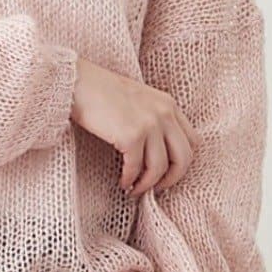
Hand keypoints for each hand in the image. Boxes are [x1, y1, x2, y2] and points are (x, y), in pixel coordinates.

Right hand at [69, 57, 196, 195]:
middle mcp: (164, 113)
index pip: (192, 142)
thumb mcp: (140, 101)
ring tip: (134, 189)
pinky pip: (136, 168)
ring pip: (160, 167)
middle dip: (171, 179)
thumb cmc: (102, 94)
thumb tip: (157, 157)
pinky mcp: (131, 135)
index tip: (166, 174)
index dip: (182, 164)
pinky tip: (123, 182)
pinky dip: (129, 180)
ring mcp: (149, 123)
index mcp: (169, 104)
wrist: (78, 82)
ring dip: (147, 184)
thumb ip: (154, 121)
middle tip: (156, 189)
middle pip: (183, 158)